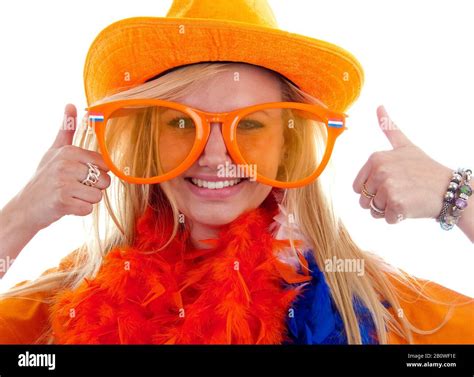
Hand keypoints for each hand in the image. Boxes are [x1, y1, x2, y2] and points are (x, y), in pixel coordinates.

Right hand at [10, 104, 110, 231]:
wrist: (25, 207)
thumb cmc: (44, 179)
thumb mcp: (54, 152)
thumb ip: (66, 130)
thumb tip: (71, 104)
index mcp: (69, 151)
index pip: (104, 165)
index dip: (96, 174)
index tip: (79, 175)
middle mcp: (65, 164)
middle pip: (104, 181)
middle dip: (93, 188)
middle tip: (74, 188)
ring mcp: (63, 183)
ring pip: (98, 196)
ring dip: (86, 200)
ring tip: (70, 196)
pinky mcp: (62, 201)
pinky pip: (88, 209)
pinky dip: (80, 210)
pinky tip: (66, 206)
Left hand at [352, 105, 452, 223]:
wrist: (449, 189)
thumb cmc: (425, 169)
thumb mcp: (405, 146)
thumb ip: (389, 129)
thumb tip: (378, 106)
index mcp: (375, 158)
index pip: (357, 187)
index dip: (373, 190)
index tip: (392, 182)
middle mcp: (379, 171)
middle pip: (364, 200)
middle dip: (379, 202)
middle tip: (400, 192)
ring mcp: (388, 187)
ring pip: (374, 211)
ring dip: (387, 211)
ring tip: (406, 199)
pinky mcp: (396, 204)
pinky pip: (386, 219)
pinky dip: (397, 218)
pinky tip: (410, 208)